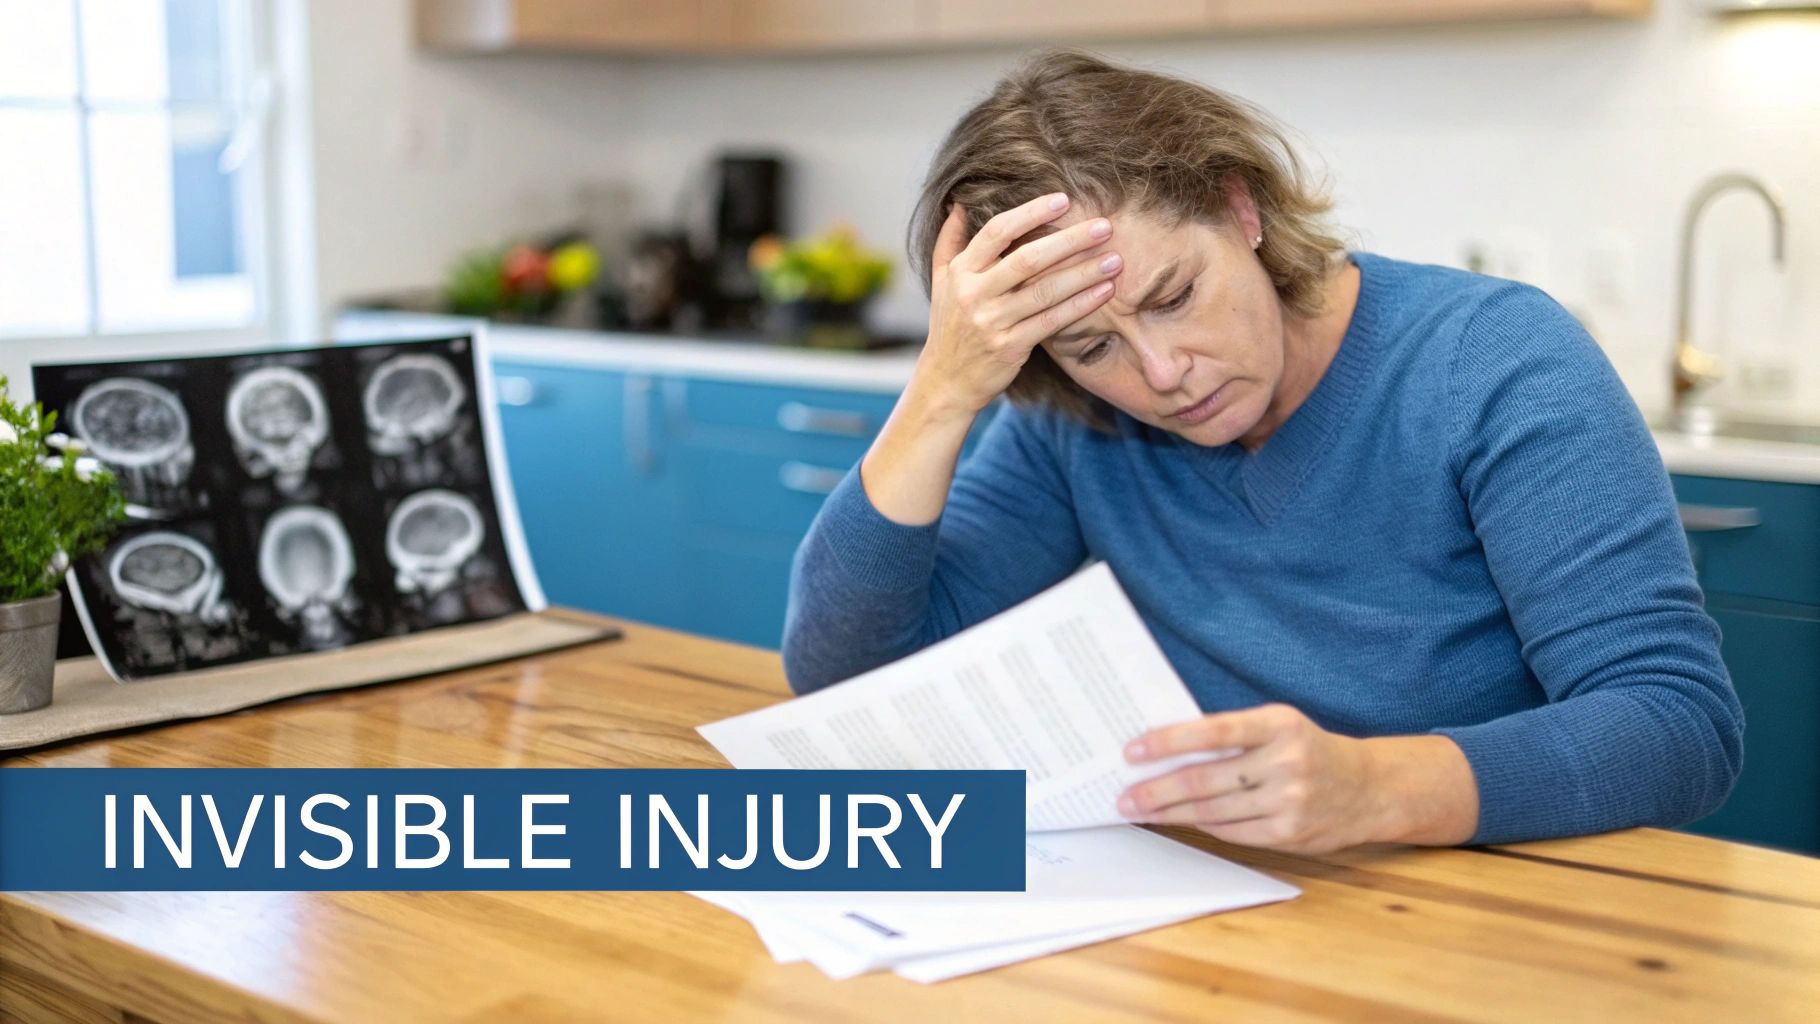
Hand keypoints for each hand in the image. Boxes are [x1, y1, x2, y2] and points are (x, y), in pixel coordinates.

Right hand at [915, 193, 1122, 414]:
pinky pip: (1052, 321)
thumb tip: (958, 204)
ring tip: (1115, 260)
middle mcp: (974, 294)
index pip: (997, 232)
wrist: (945, 382)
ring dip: (1084, 273)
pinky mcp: (1010, 347)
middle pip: (1027, 258)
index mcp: (960, 272)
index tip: (1063, 200)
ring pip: (1045, 291)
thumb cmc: (950, 326)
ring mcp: (992, 322)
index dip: (1031, 213)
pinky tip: (1104, 292)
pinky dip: (1080, 305)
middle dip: (1070, 240)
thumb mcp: (940, 282)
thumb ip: (949, 241)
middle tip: (1105, 226)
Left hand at [1117, 703, 1479, 854]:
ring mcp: (1289, 801)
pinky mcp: (1289, 833)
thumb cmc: (1308, 749)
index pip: (1213, 731)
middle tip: (1124, 796)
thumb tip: (1167, 749)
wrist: (1369, 788)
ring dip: (1170, 813)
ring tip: (1140, 811)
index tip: (1132, 750)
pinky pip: (1232, 832)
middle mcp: (1285, 762)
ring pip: (1213, 811)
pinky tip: (1179, 821)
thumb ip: (1233, 735)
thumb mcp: (1279, 726)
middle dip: (1157, 790)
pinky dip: (1202, 826)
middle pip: (1206, 780)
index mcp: (1279, 724)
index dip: (1169, 741)